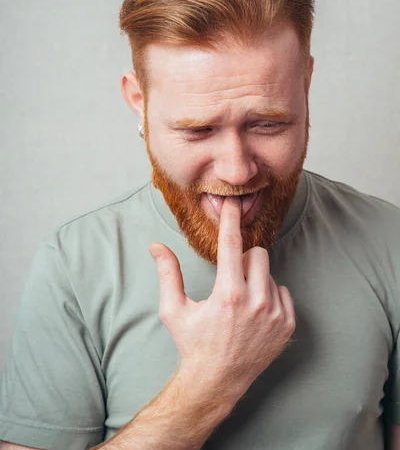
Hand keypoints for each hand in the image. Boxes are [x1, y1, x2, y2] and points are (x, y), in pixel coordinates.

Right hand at [149, 196, 295, 400]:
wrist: (216, 382)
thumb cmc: (192, 344)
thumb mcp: (173, 310)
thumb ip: (168, 274)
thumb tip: (156, 246)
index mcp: (228, 294)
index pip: (231, 244)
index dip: (231, 219)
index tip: (234, 203)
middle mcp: (256, 302)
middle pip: (258, 254)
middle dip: (244, 260)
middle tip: (230, 279)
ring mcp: (275, 315)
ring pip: (270, 273)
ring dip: (256, 279)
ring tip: (240, 302)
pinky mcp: (286, 326)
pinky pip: (283, 293)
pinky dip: (269, 297)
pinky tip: (254, 315)